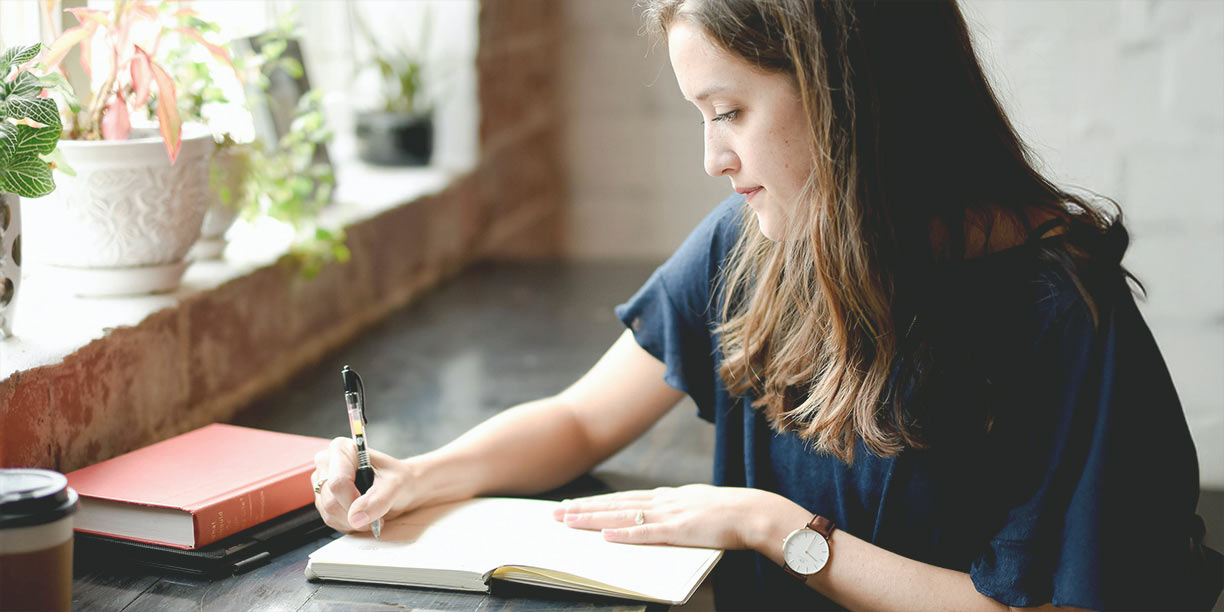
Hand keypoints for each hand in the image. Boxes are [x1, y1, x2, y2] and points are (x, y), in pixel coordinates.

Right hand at [311, 437, 419, 532]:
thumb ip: (378, 500)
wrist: (403, 487)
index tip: (372, 506)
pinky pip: (330, 519)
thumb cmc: (400, 479)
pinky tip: (362, 515)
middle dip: (355, 514)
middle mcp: (327, 463)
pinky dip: (349, 523)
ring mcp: (322, 482)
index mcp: (342, 449)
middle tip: (377, 512)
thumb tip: (356, 517)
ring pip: (329, 513)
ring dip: (353, 521)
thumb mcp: (396, 485)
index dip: (353, 501)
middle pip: (330, 500)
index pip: (337, 482)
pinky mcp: (323, 498)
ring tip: (372, 512)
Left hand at [552, 484, 808, 552]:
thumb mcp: (699, 507)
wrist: (756, 513)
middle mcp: (664, 501)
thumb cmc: (732, 514)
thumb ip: (678, 512)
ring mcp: (670, 514)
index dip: (597, 502)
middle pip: (615, 503)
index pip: (624, 498)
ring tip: (568, 522)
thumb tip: (662, 519)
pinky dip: (623, 534)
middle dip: (584, 508)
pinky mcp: (680, 530)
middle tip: (556, 513)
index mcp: (669, 496)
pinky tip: (604, 535)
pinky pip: (646, 533)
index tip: (573, 505)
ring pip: (623, 515)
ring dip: (593, 519)